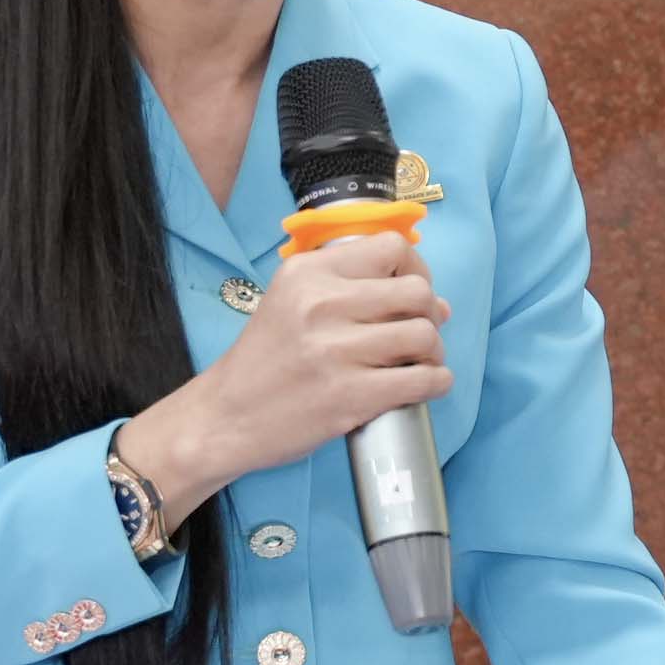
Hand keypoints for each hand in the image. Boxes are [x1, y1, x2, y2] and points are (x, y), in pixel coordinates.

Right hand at [124, 233, 451, 517]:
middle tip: (418, 333)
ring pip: (425, 335)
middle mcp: (321, 305)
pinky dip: (437, 382)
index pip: (392, 248)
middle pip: (418, 292)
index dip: (416, 270)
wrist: (226, 416)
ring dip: (434, 351)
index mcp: (308, 273)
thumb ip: (353, 288)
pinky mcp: (350, 395)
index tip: (411, 294)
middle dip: (430, 313)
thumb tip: (437, 300)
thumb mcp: (292, 300)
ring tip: (418, 362)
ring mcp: (336, 351)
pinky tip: (423, 383)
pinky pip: (424, 380)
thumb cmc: (266, 360)